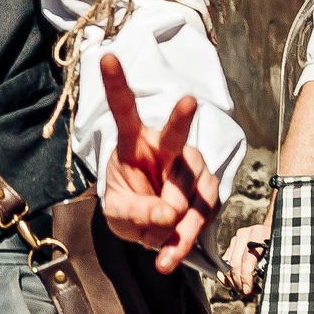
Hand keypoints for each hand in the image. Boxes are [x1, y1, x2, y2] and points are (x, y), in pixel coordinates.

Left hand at [96, 52, 221, 273]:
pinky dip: (184, 240)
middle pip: (175, 133)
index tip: (106, 57)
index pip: (123, 110)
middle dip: (181, 117)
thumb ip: (134, 213)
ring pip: (189, 190)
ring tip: (154, 246)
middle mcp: (166, 148)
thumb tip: (168, 216)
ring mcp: (191, 168)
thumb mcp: (117, 213)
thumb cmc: (128, 204)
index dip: (116, 84)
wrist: (151, 225)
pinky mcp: (208, 190)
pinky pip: (202, 214)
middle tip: (187, 101)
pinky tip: (168, 257)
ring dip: (173, 224)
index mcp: (133, 141)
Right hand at [221, 217, 272, 299]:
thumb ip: (271, 265)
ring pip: (227, 265)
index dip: (246, 278)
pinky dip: (227, 276)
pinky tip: (236, 284)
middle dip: (239, 283)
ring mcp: (236, 239)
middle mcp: (243, 235)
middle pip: (234, 264)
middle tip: (247, 294)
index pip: (246, 261)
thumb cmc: (281, 244)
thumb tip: (264, 286)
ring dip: (233, 282)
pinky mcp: (232, 244)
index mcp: (257, 234)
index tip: (248, 291)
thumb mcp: (279, 252)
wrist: (276, 228)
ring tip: (245, 290)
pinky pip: (225, 263)